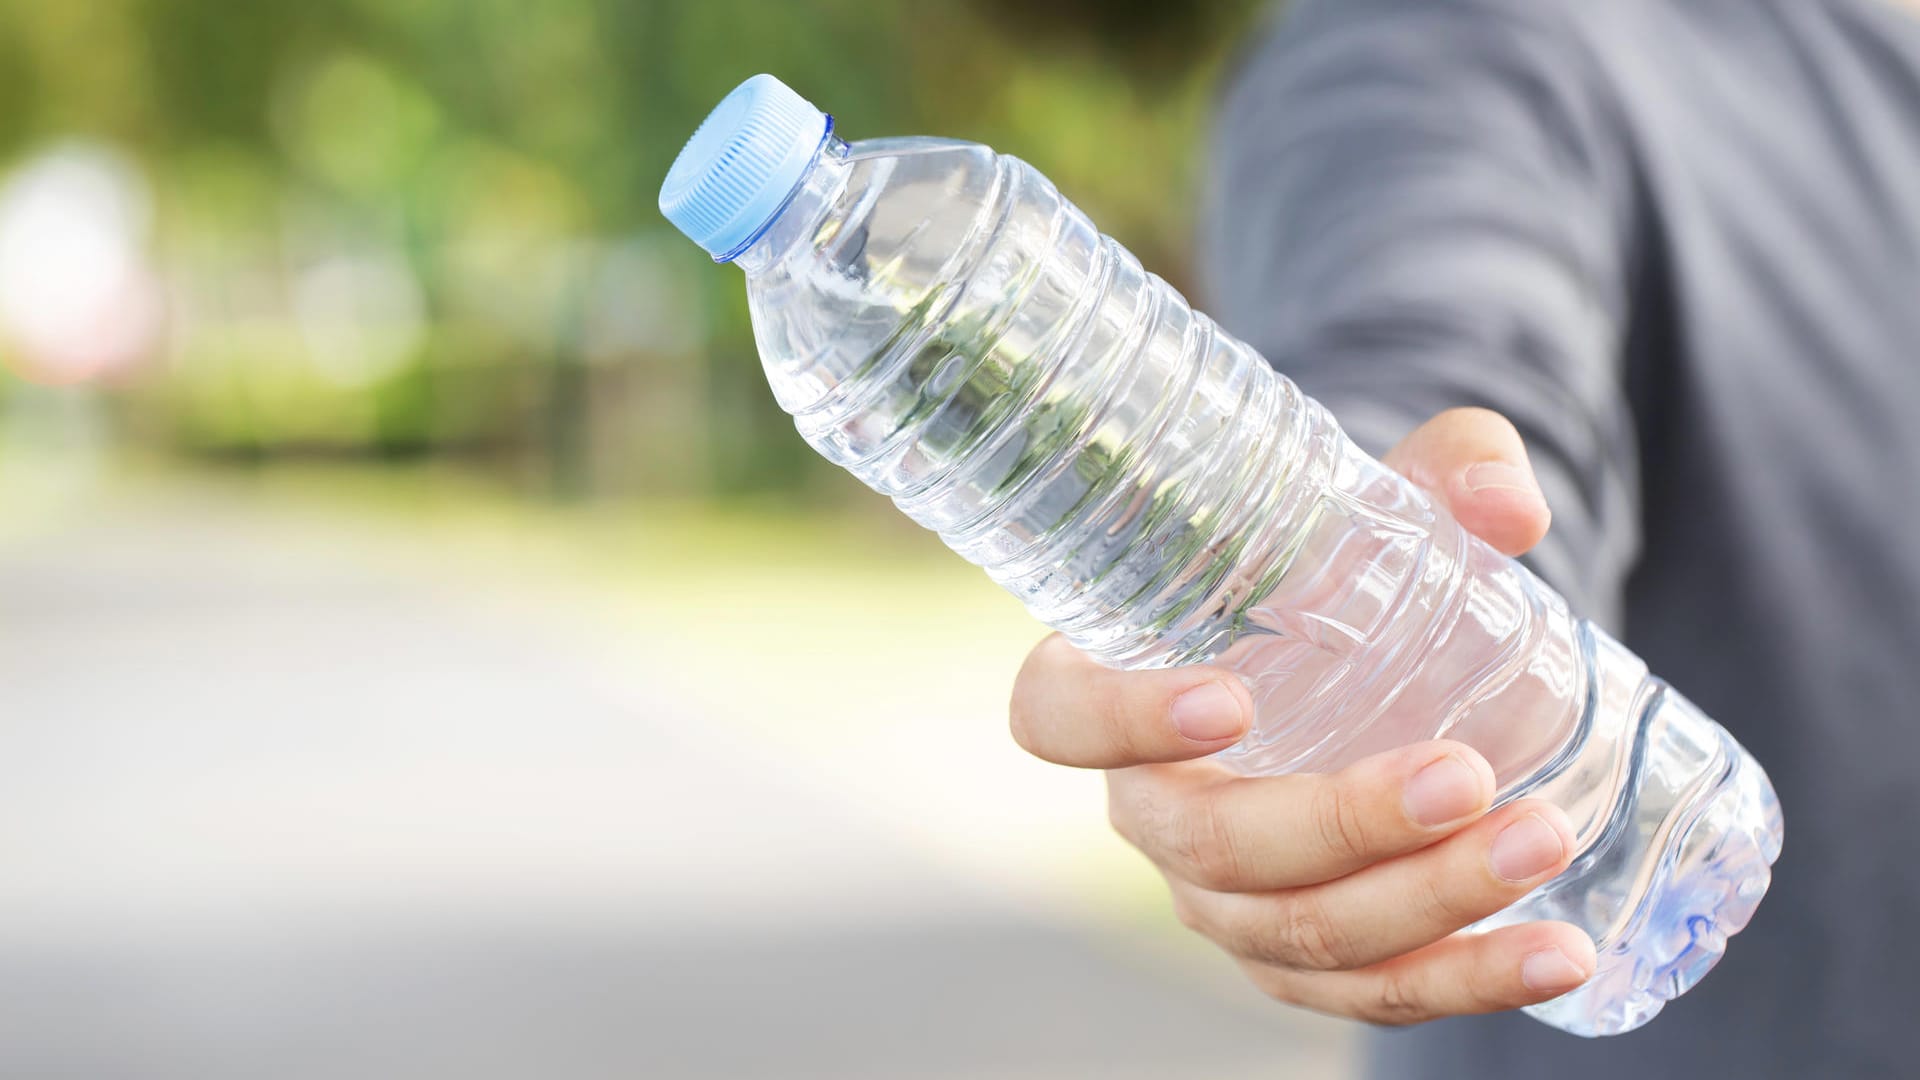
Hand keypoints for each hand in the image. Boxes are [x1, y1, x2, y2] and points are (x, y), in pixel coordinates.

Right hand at [1008, 407, 1594, 1024]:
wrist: (1399, 656)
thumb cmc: (1350, 566)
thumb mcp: (1392, 499)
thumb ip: (1447, 471)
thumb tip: (1507, 506)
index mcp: (1118, 683)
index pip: (1059, 718)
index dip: (1119, 721)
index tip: (1229, 699)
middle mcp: (1155, 807)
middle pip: (1209, 847)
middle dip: (1338, 825)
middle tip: (1462, 775)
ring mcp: (1226, 898)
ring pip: (1298, 935)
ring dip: (1426, 902)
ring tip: (1542, 842)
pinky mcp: (1306, 960)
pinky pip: (1369, 995)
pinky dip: (1466, 980)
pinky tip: (1557, 952)